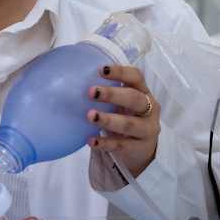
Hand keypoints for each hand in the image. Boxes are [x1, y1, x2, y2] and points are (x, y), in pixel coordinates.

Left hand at [87, 62, 160, 187]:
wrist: (139, 149)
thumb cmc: (124, 117)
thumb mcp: (119, 103)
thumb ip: (105, 93)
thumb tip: (70, 81)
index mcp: (143, 92)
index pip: (136, 77)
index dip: (120, 72)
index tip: (100, 70)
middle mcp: (149, 109)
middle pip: (135, 98)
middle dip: (112, 94)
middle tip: (91, 92)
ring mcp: (147, 129)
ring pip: (129, 124)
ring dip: (108, 119)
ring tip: (90, 116)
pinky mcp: (140, 148)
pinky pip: (122, 145)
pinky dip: (105, 143)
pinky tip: (91, 140)